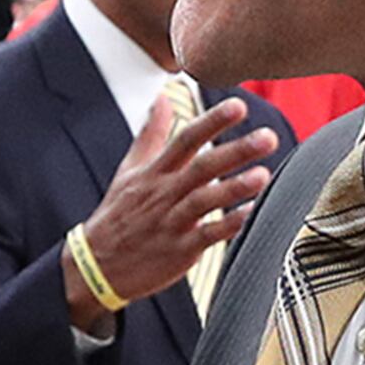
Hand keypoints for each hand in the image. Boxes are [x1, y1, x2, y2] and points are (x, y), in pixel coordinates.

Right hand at [75, 87, 281, 322]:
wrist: (97, 265)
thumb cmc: (118, 214)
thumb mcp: (129, 170)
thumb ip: (151, 133)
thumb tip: (162, 99)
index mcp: (155, 172)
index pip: (186, 139)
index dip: (212, 121)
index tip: (239, 105)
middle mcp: (165, 193)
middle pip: (202, 167)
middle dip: (236, 151)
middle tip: (267, 136)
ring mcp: (173, 222)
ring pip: (206, 200)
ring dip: (235, 187)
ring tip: (263, 174)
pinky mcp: (180, 249)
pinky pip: (208, 235)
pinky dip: (230, 225)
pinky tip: (252, 213)